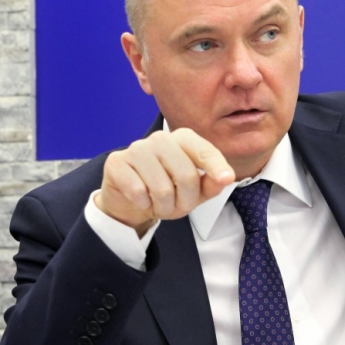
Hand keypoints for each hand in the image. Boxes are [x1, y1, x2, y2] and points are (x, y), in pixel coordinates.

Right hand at [95, 129, 234, 235]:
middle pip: (186, 175)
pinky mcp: (117, 162)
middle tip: (177, 207)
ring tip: (158, 204)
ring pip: (162, 188)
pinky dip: (143, 204)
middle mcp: (161, 138)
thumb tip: (226, 176)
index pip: (204, 151)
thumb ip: (212, 183)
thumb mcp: (195, 191)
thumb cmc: (168, 191)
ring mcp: (137, 148)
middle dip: (185, 201)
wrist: (131, 202)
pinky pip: (138, 191)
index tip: (226, 178)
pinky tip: (140, 200)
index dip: (216, 166)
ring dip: (163, 207)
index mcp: (183, 138)